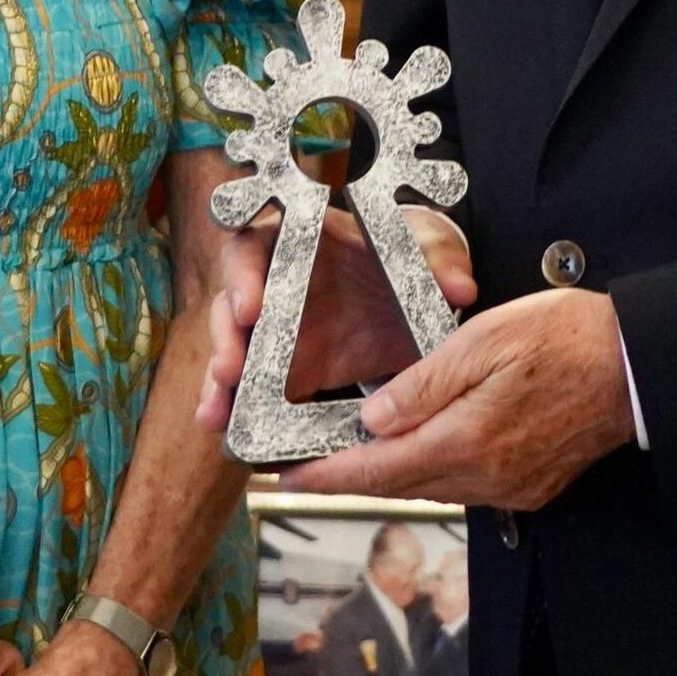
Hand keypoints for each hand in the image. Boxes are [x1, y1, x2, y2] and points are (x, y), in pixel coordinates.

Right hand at [197, 203, 476, 431]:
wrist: (411, 294)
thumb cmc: (405, 255)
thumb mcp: (425, 247)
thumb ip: (440, 261)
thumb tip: (460, 288)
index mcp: (299, 241)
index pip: (254, 247)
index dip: (244, 276)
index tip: (251, 310)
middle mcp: (275, 283)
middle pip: (230, 305)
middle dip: (224, 339)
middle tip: (230, 370)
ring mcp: (274, 328)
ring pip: (232, 350)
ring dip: (219, 383)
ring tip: (216, 414)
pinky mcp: (283, 367)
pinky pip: (251, 388)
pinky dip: (239, 409)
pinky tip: (231, 434)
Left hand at [278, 286, 625, 509]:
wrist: (639, 367)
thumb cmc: (569, 339)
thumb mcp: (484, 341)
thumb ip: (423, 384)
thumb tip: (373, 419)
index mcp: (466, 441)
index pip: (376, 469)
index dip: (324, 475)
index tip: (282, 478)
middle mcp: (486, 477)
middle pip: (398, 486)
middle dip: (347, 477)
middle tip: (301, 466)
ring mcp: (511, 488)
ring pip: (431, 488)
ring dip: (390, 474)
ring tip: (352, 455)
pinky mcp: (530, 487)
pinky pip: (465, 486)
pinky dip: (433, 471)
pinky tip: (422, 449)